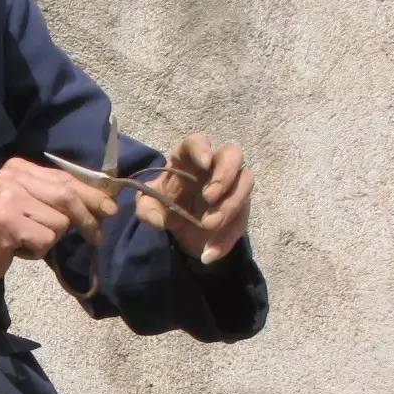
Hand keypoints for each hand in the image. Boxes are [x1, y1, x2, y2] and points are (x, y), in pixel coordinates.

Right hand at [0, 156, 115, 292]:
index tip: (110, 209)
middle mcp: (13, 177)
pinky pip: (45, 239)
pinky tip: (19, 248)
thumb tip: (100, 203)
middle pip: (67, 195)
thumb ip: (54, 198)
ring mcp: (9, 197)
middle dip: (88, 217)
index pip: (65, 178)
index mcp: (19, 167)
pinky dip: (38, 250)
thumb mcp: (25, 204)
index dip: (92, 195)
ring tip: (27, 240)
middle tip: (97, 235)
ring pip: (59, 222)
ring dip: (50, 239)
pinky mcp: (8, 221)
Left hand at [140, 133, 251, 264]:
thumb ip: (147, 210)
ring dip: (231, 204)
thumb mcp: (150, 208)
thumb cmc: (165, 206)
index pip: (198, 141)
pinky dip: (227, 238)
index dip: (203, 148)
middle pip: (233, 154)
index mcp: (189, 159)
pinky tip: (210, 253)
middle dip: (225, 173)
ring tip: (209, 225)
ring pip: (246, 181)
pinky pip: (243, 218)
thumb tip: (156, 219)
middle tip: (209, 197)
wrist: (180, 231)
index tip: (204, 163)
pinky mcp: (241, 207)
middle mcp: (215, 166)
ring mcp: (232, 185)